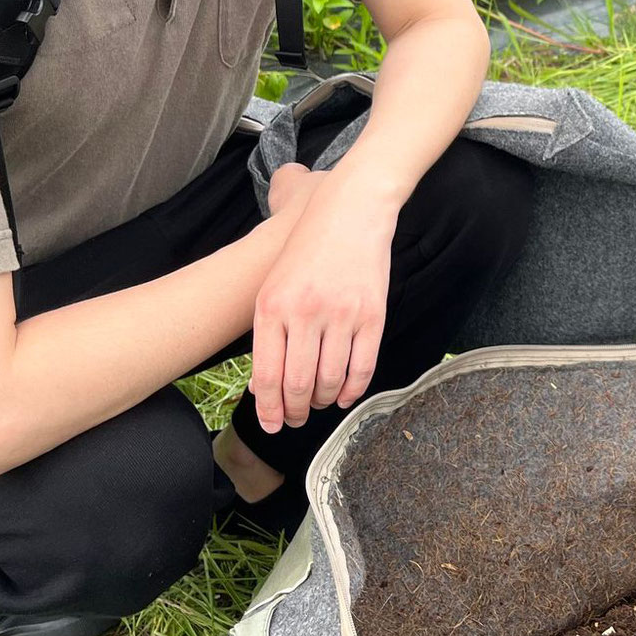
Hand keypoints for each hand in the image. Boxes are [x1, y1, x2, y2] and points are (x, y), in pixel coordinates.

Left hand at [250, 167, 394, 434]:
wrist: (351, 211)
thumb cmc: (307, 248)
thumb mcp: (273, 283)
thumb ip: (267, 332)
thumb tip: (263, 385)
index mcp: (272, 307)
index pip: (267, 374)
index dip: (268, 408)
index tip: (271, 424)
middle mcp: (304, 313)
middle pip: (298, 384)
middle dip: (295, 412)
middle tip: (296, 420)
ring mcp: (341, 315)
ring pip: (330, 380)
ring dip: (323, 401)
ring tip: (319, 403)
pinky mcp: (372, 315)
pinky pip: (362, 367)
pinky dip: (353, 390)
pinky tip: (345, 395)